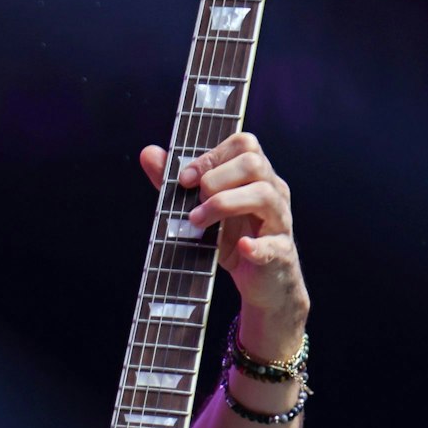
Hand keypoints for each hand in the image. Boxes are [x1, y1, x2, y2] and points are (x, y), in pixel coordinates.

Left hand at [141, 132, 308, 348]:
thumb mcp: (203, 208)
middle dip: (215, 179)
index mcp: (255, 176)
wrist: (262, 283)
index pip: (244, 144)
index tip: (186, 179)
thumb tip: (148, 153)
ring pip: (263, 195)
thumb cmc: (233, 239)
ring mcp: (279, 221)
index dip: (211, 155)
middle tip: (194, 201)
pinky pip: (273, 244)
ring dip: (223, 205)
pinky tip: (240, 247)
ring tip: (198, 221)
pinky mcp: (280, 253)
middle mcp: (272, 192)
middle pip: (254, 163)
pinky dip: (255, 245)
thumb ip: (178, 183)